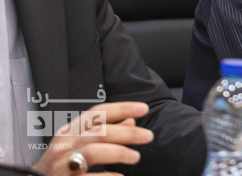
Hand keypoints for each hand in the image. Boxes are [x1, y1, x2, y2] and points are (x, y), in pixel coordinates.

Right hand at [33, 102, 153, 175]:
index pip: (96, 113)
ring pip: (93, 152)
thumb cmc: (60, 164)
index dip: (121, 108)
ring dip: (119, 153)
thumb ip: (103, 132)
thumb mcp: (78, 144)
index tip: (144, 108)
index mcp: (69, 131)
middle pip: (99, 132)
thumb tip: (131, 121)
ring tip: (136, 157)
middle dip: (127, 134)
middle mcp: (64, 144)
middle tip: (149, 136)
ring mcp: (61, 164)